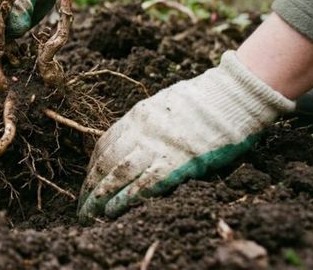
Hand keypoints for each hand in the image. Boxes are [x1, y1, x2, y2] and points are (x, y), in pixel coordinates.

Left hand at [78, 51, 294, 223]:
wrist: (231, 98)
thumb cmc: (204, 101)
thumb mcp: (164, 105)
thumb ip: (147, 124)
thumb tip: (136, 142)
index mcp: (137, 117)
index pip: (104, 144)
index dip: (93, 166)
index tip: (87, 182)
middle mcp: (140, 131)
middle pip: (105, 162)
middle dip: (90, 186)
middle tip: (81, 206)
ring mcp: (156, 147)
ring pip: (117, 175)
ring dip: (99, 197)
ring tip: (89, 214)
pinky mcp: (176, 163)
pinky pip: (143, 184)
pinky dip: (124, 199)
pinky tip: (112, 211)